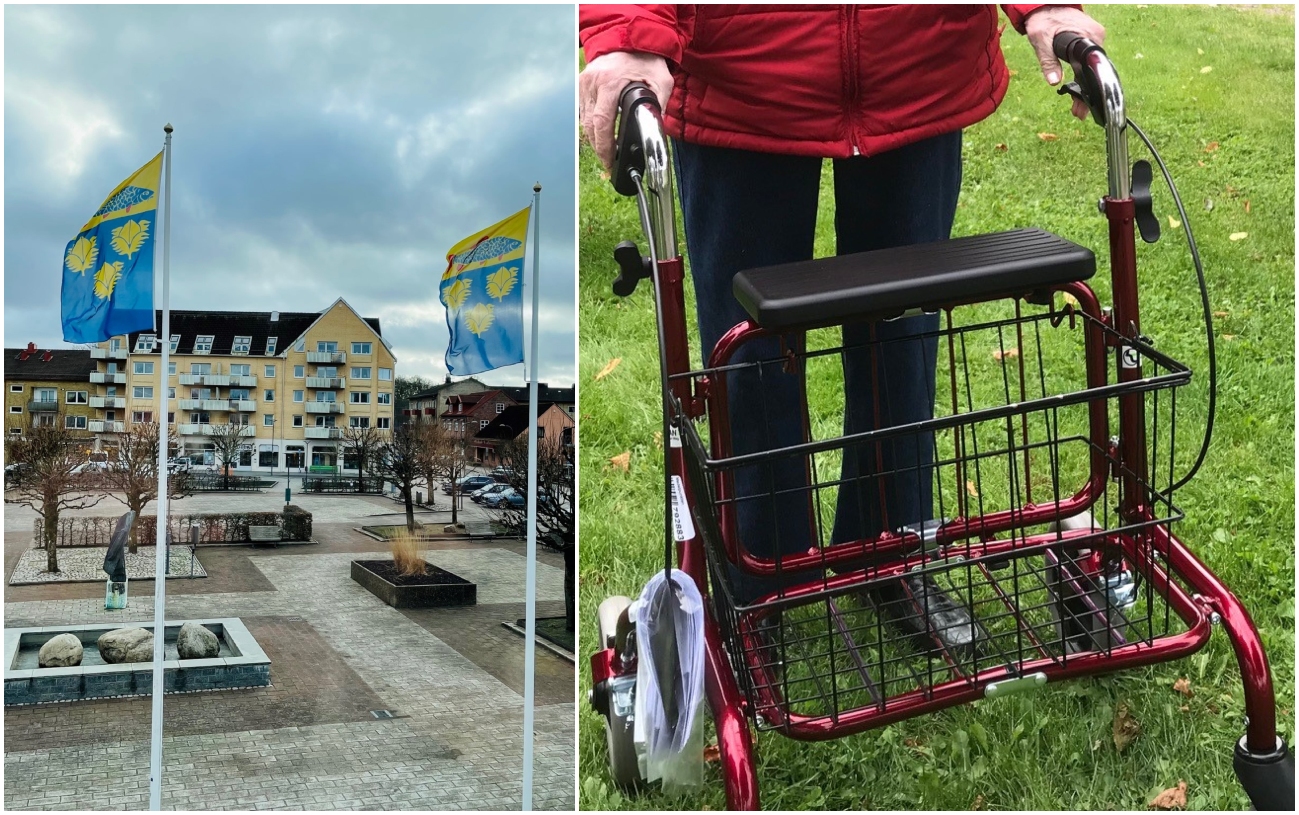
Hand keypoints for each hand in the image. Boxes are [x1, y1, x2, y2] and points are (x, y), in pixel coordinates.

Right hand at [579, 51, 673, 170]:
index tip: (609, 160)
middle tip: (609, 161)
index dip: (604, 146)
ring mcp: (584, 82)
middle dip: (599, 147)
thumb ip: (659, 106)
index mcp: (610, 82)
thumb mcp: (662, 81)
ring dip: (594, 138)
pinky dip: (591, 125)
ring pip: (584, 121)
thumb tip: (656, 131)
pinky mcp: (581, 84)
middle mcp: (592, 82)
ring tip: (606, 150)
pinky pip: (583, 111)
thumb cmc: (647, 60)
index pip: (602, 122)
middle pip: (589, 126)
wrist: (632, 37)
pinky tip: (601, 133)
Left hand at [1023, 6, 1106, 120]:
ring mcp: (1095, 40)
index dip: (1090, 89)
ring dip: (1085, 88)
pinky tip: (1078, 92)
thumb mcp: (1040, 39)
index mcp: (1088, 37)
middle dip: (1087, 94)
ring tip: (1078, 109)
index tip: (1086, 106)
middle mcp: (1096, 38)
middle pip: (1094, 71)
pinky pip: (1089, 63)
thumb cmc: (1044, 19)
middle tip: (1079, 114)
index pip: (1094, 67)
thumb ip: (1047, 60)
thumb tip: (1055, 81)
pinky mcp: (1090, 42)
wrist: (1046, 6)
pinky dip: (1083, 78)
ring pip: (1092, 69)